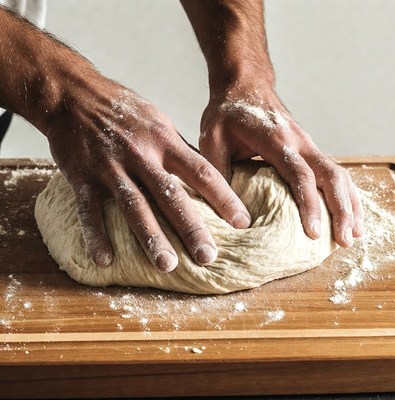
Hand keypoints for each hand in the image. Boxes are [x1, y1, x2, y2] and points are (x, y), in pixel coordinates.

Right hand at [44, 74, 250, 271]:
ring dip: (150, 237)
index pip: (201, 172)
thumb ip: (179, 149)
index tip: (242, 222)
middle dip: (191, 228)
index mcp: (164, 140)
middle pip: (170, 195)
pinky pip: (89, 210)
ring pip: (133, 205)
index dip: (224, 198)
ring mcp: (110, 166)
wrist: (74, 95)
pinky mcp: (82, 176)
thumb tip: (206, 175)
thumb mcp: (157, 121)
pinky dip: (96, 235)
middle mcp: (140, 154)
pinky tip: (106, 260)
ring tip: (167, 265)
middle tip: (208, 258)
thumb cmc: (123, 110)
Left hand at [199, 83, 363, 246]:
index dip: (309, 204)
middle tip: (345, 240)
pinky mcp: (307, 148)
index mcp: (275, 139)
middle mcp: (299, 141)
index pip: (299, 174)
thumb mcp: (212, 140)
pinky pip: (333, 171)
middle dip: (341, 209)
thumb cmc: (226, 112)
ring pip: (338, 174)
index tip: (313, 232)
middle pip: (331, 175)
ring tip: (353, 233)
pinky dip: (343, 193)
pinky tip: (347, 212)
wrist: (243, 84)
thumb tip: (229, 212)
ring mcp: (307, 143)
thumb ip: (219, 173)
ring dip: (349, 203)